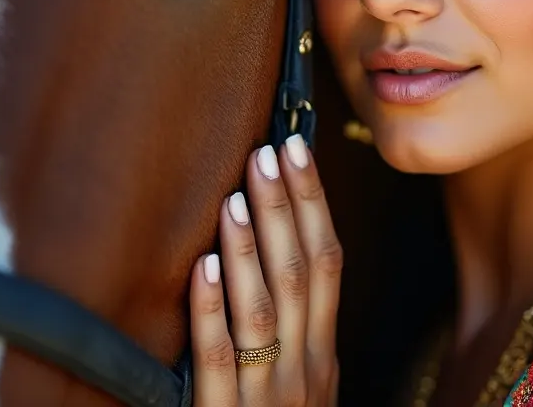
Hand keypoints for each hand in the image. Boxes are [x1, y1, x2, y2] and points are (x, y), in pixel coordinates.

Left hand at [189, 135, 341, 405]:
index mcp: (323, 350)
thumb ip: (295, 329)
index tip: (298, 151)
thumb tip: (278, 254)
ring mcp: (271, 395)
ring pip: (265, 309)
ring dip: (253, 248)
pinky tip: (205, 268)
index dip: (314, 203)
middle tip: (270, 151)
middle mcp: (307, 366)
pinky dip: (212, 312)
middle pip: (303, 272)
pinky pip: (220, 362)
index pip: (327, 260)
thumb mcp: (304, 383)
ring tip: (238, 194)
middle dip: (288, 208)